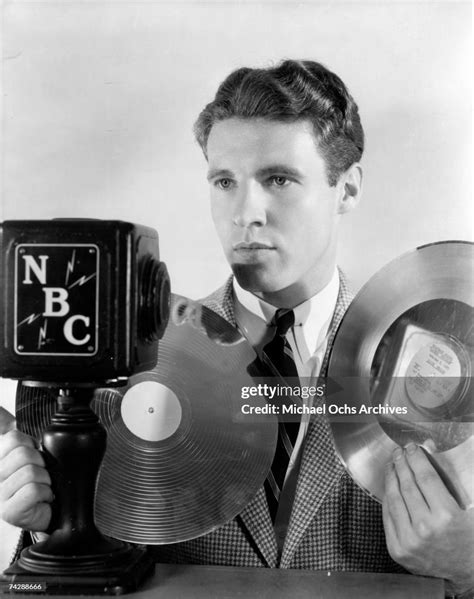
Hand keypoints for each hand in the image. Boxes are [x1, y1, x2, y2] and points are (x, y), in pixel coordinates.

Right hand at [0, 407, 52, 530]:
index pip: (13, 437)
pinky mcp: (8, 512)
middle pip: (24, 453)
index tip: (32, 455)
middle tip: (38, 475)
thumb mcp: (24, 452)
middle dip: (40, 463)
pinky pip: (34, 489)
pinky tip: (40, 499)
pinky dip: (44, 493)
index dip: (31, 444)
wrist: (45, 513)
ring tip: (40, 488)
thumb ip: (10, 431)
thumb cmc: (35, 481)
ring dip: (45, 480)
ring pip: (31, 472)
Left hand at [383, 442, 473, 595]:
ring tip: (392, 465)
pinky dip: (387, 498)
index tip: (412, 448)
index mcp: (446, 516)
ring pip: (394, 498)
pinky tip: (389, 486)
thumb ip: (445, 478)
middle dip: (401, 464)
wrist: (463, 572)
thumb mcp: (464, 506)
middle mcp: (425, 528)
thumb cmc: (466, 538)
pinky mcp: (396, 548)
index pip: (425, 477)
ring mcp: (408, 539)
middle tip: (399, 452)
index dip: (416, 459)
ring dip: (391, 477)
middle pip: (407, 485)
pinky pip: (387, 516)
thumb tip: (428, 448)